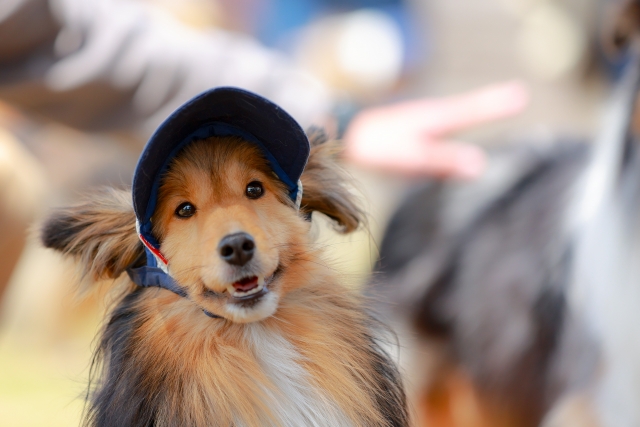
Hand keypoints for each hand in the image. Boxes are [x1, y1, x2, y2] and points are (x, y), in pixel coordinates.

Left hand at [343, 81, 528, 178]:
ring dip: (474, 114)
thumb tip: (480, 165)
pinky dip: (450, 139)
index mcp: (434, 118)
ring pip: (452, 122)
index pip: (473, 110)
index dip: (497, 105)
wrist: (343, 140)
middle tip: (518, 95)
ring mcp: (421, 129)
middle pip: (468, 111)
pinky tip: (451, 145)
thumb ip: (444, 160)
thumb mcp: (411, 157)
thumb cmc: (375, 147)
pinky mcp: (411, 140)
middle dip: (491, 105)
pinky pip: (437, 140)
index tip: (522, 94)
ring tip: (499, 104)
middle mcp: (430, 119)